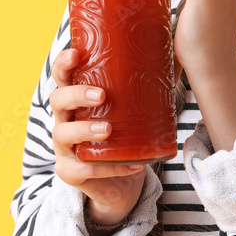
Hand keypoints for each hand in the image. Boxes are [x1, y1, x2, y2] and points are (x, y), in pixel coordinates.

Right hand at [50, 48, 146, 228]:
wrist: (123, 184)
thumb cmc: (126, 138)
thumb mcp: (135, 109)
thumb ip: (149, 83)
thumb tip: (177, 51)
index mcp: (77, 99)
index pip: (63, 76)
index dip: (64, 63)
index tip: (76, 54)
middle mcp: (65, 120)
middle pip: (57, 100)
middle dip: (76, 95)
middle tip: (101, 95)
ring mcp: (65, 147)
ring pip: (62, 134)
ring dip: (84, 130)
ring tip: (107, 129)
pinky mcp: (70, 172)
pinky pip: (83, 169)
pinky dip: (109, 167)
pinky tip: (132, 164)